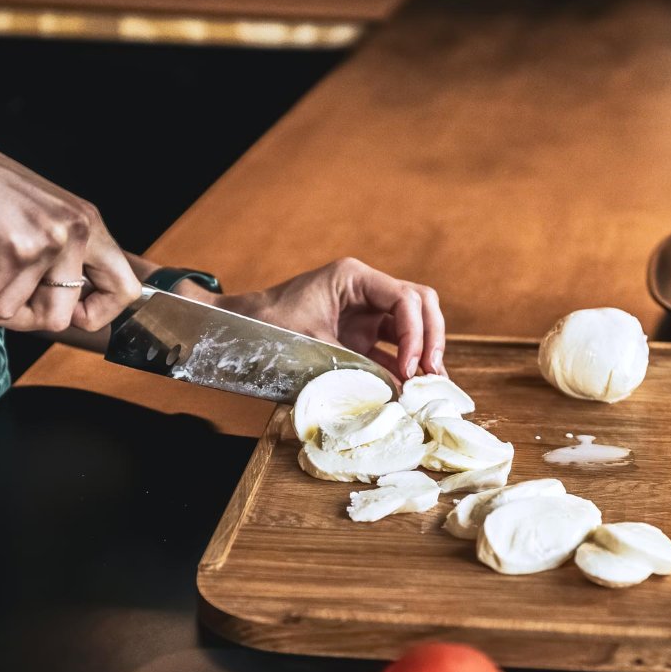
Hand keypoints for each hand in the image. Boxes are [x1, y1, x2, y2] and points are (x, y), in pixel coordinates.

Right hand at [0, 115, 139, 332]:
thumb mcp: (39, 216)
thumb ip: (60, 255)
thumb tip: (68, 313)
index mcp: (86, 224)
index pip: (124, 289)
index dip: (97, 314)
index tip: (69, 313)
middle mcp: (73, 231)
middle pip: (60, 318)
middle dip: (22, 318)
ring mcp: (46, 242)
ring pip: (13, 312)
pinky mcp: (12, 251)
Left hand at [214, 258, 446, 380]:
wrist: (238, 332)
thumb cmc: (268, 328)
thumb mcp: (313, 345)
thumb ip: (356, 366)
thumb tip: (395, 393)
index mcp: (354, 278)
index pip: (406, 299)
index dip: (416, 333)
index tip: (410, 367)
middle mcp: (366, 291)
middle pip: (420, 306)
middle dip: (431, 339)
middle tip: (432, 374)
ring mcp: (365, 313)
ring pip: (413, 326)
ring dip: (423, 354)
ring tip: (429, 386)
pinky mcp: (360, 336)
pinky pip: (393, 348)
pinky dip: (403, 367)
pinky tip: (410, 390)